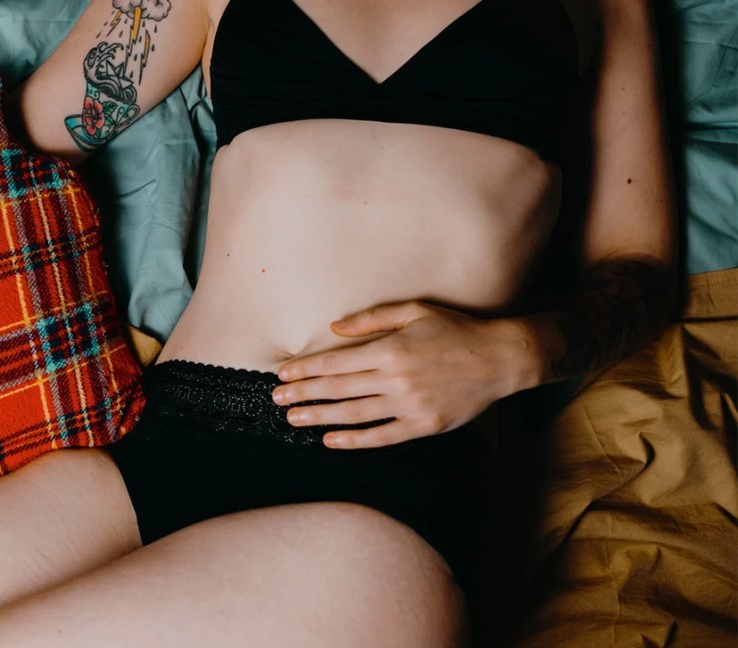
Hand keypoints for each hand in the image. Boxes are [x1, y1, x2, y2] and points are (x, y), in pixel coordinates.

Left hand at [273, 302, 530, 448]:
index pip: (336, 363)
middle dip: (303, 394)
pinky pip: (382, 437)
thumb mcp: (414, 311)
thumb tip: (335, 328)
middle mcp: (396, 378)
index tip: (283, 374)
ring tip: (293, 420)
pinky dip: (354, 440)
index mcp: (391, 349)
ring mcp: (410, 405)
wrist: (500, 359)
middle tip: (276, 400)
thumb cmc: (456, 330)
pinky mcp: (423, 425)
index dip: (306, 369)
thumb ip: (372, 319)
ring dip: (319, 417)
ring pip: (354, 414)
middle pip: (338, 389)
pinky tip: (330, 440)